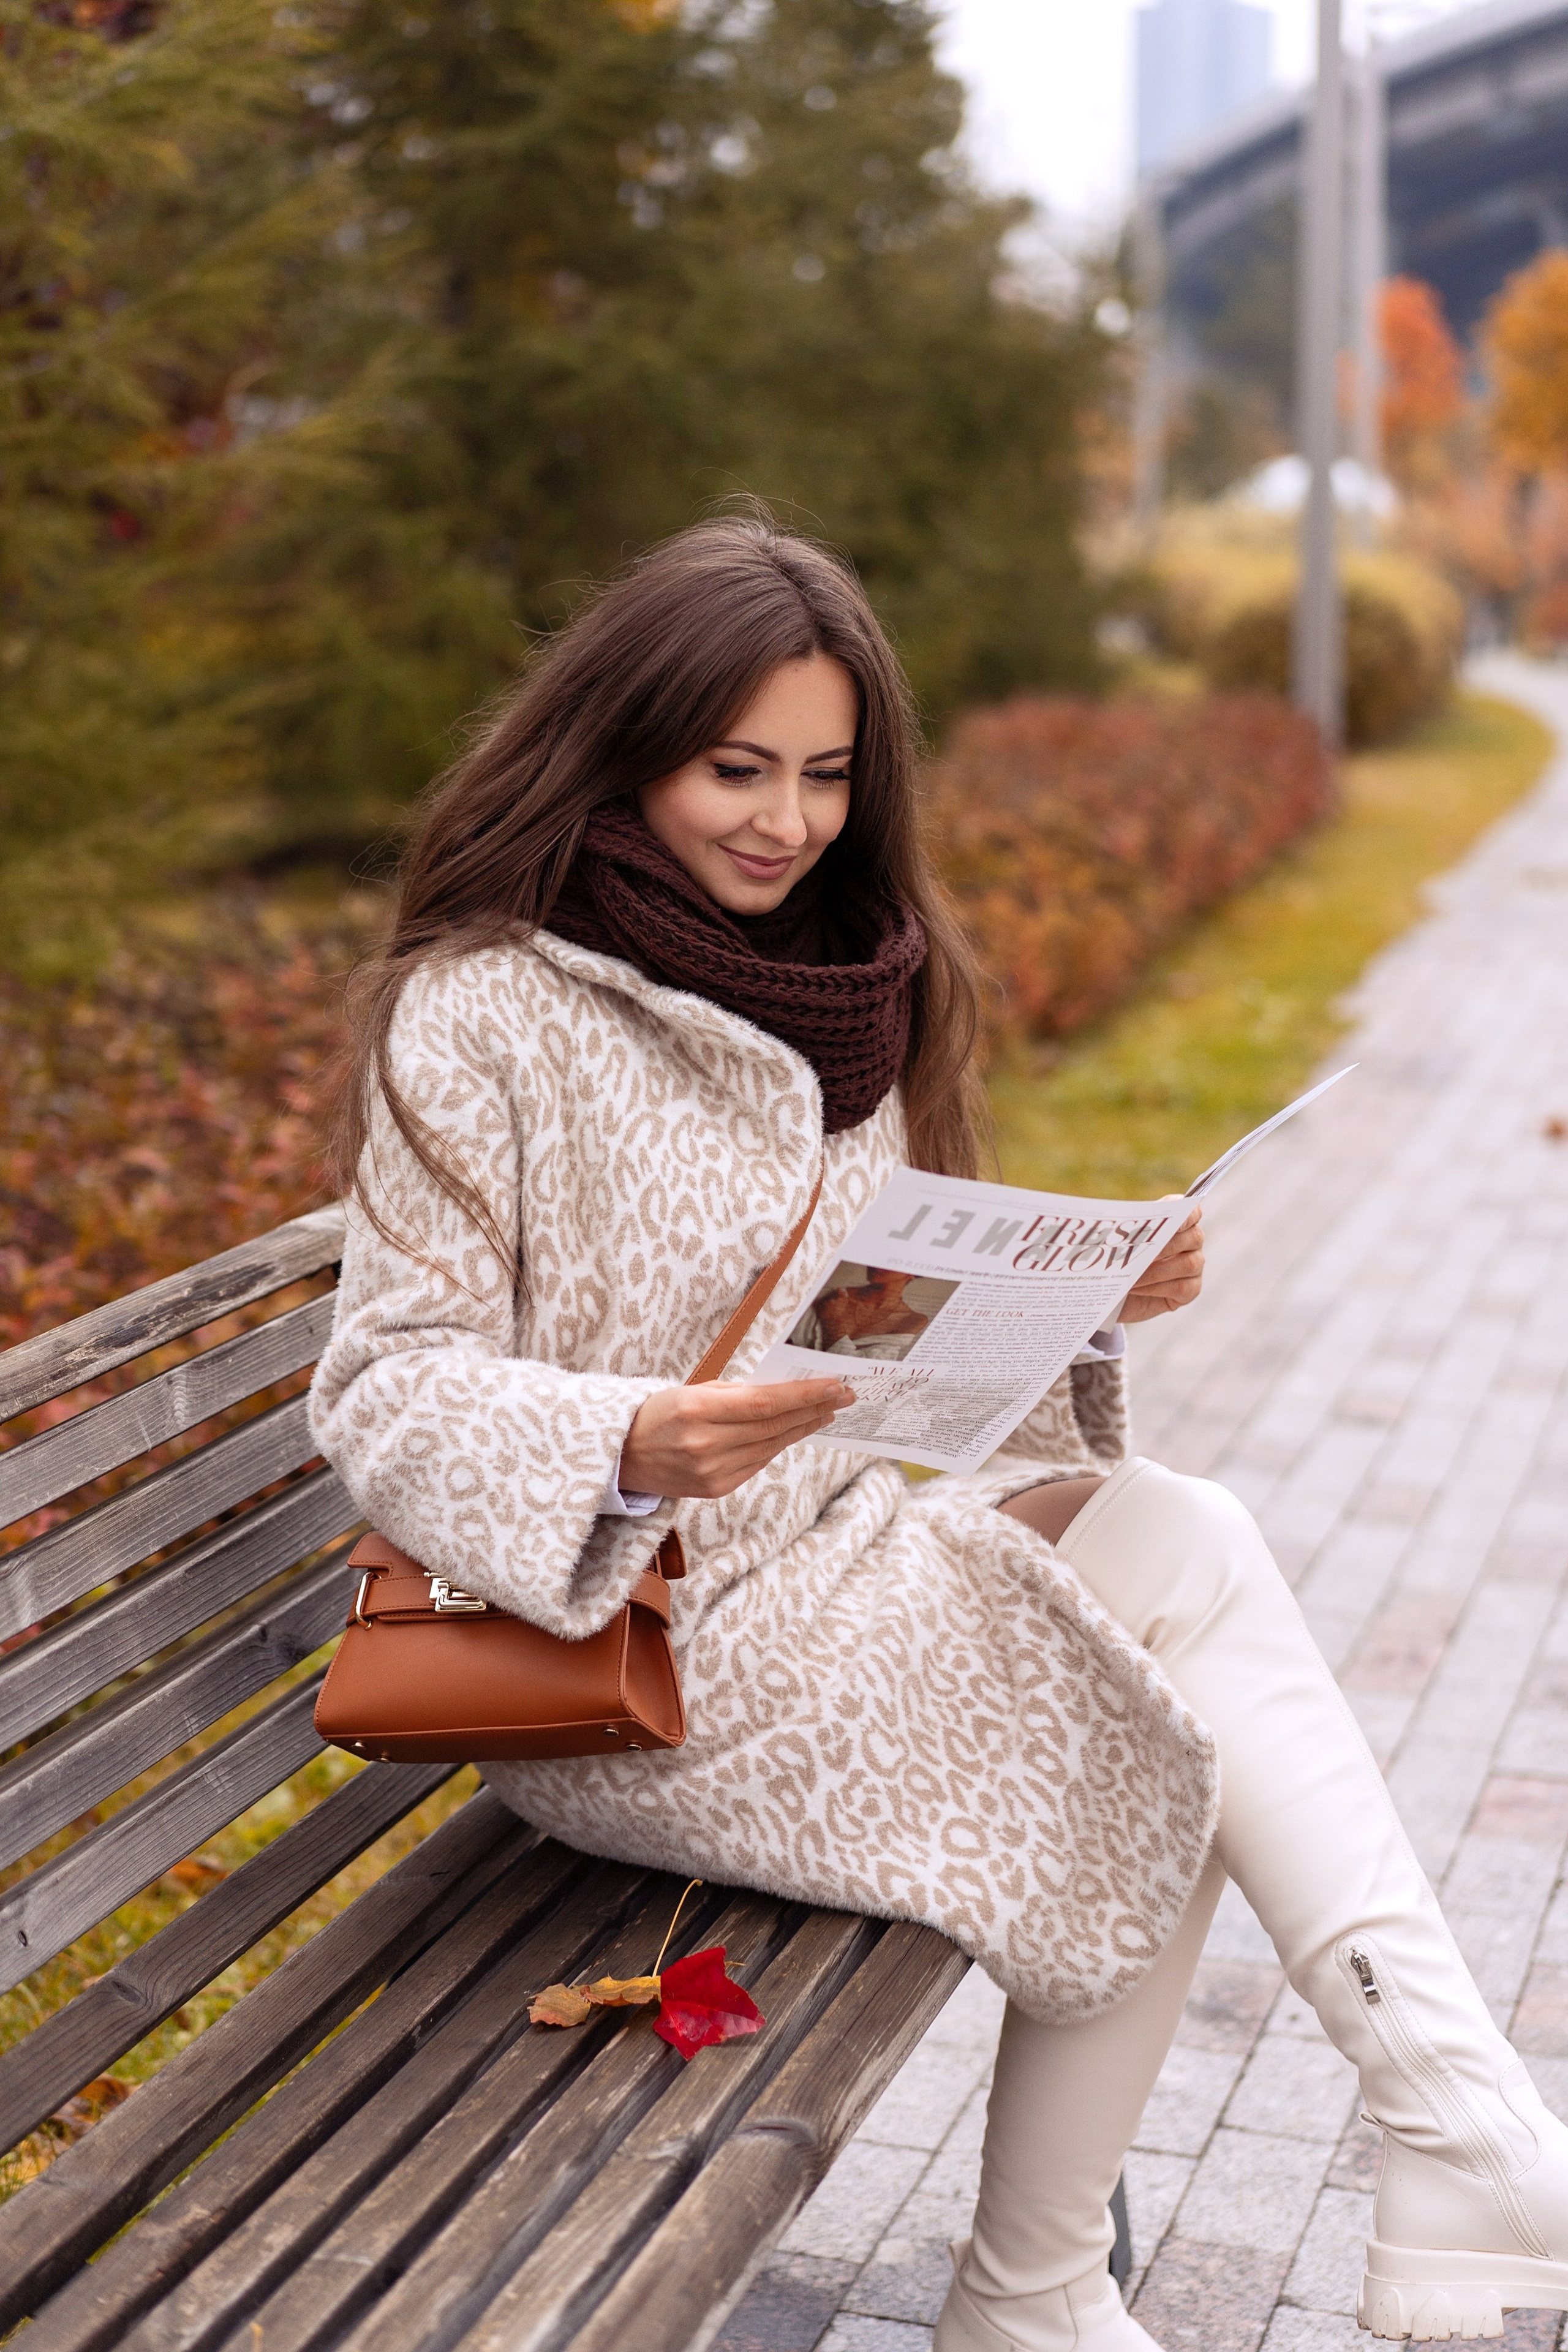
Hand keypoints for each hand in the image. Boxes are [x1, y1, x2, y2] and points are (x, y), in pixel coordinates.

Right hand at [619, 1376, 856, 1499]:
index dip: (805, 1395)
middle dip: (814, 1409)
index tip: (834, 1385)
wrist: (621, 1455)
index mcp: (698, 1410)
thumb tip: (784, 1391)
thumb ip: (736, 1392)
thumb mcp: (691, 1390)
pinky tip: (793, 1431)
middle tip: (843, 1396)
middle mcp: (706, 1444)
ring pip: (771, 1446)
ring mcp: (712, 1471)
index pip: (766, 1402)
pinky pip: (757, 1463)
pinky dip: (778, 1445)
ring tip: (826, 1412)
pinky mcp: (715, 1489)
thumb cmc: (657, 1413)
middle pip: (775, 1426)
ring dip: (802, 1427)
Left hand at [1119, 1202, 1203, 1324]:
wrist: (1121, 1290)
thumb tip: (1117, 1225)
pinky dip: (1155, 1288)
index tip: (1168, 1218)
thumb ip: (1129, 1230)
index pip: (1192, 1212)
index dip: (1185, 1213)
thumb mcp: (1124, 1241)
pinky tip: (1135, 1288)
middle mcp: (1193, 1241)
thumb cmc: (1124, 1259)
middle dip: (1163, 1245)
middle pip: (1193, 1238)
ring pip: (1187, 1264)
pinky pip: (1181, 1288)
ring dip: (1155, 1271)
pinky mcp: (1192, 1289)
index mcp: (1181, 1222)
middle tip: (1138, 1252)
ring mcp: (1195, 1266)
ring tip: (1130, 1275)